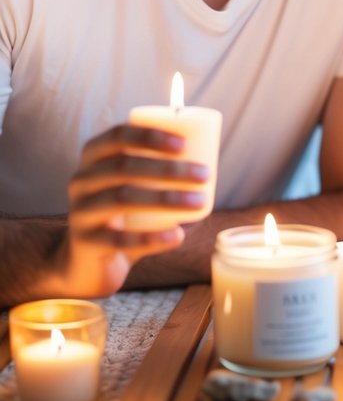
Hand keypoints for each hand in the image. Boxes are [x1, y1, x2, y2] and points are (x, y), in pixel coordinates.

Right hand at [58, 124, 209, 296]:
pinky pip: (120, 239)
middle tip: (203, 174)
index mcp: (93, 157)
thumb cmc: (122, 216)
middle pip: (124, 166)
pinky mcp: (84, 244)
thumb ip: (157, 172)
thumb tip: (205, 163)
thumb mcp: (133, 186)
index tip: (184, 144)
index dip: (150, 136)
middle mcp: (81, 180)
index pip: (118, 135)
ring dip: (167, 199)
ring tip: (199, 202)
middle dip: (168, 168)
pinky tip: (177, 236)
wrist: (88, 264)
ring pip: (122, 198)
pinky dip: (152, 237)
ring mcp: (79, 212)